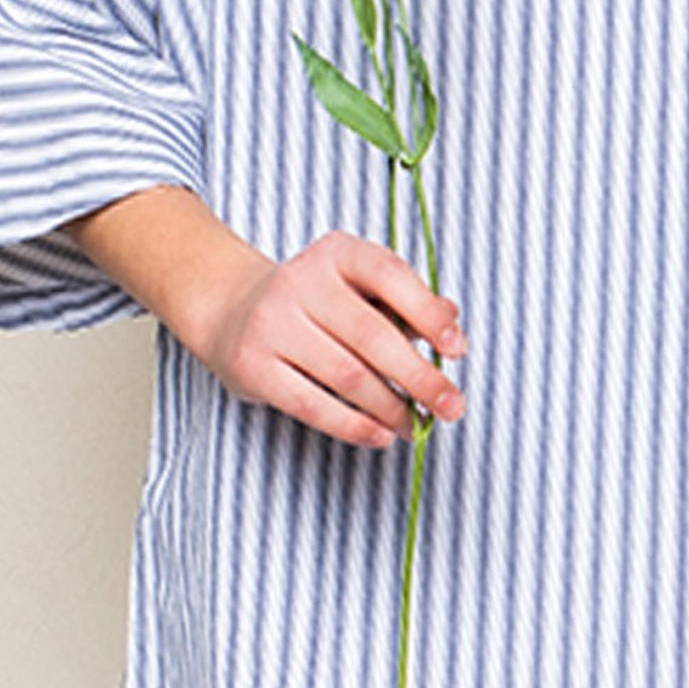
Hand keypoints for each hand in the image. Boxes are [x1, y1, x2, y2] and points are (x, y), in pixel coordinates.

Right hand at [193, 228, 467, 449]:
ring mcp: (271, 323)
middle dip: (419, 377)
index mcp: (336, 253)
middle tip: (451, 406)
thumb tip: (452, 319)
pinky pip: (313, 405)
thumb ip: (404, 301)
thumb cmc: (314, 303)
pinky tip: (381, 434)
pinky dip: (354, 426)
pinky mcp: (252, 365)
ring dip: (391, 408)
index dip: (428, 313)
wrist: (231, 311)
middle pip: (372, 335)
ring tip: (416, 425)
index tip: (457, 349)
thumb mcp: (357, 287)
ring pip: (347, 376)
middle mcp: (300, 281)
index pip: (389, 275)